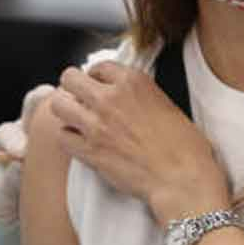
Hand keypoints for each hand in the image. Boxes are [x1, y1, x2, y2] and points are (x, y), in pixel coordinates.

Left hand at [51, 61, 230, 221]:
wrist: (181, 178)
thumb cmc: (185, 147)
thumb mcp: (166, 104)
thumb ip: (139, 95)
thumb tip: (126, 98)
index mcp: (133, 82)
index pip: (99, 66)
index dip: (95, 77)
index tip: (97, 86)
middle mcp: (110, 98)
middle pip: (70, 78)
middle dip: (72, 89)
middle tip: (79, 101)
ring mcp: (97, 124)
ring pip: (58, 105)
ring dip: (65, 112)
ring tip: (75, 120)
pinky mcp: (89, 150)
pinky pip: (62, 137)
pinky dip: (68, 139)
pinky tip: (79, 143)